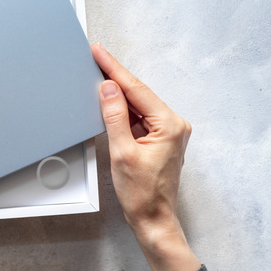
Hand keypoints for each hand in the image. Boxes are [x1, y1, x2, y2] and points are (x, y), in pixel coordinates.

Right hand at [91, 43, 200, 270]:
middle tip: (96, 57)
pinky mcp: (162, 138)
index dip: (114, 69)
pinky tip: (110, 101)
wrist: (153, 218)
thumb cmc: (141, 192)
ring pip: (139, 104)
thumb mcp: (122, 152)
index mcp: (169, 125)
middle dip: (116, 76)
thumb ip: (115, 116)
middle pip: (139, 93)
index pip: (136, 90)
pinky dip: (124, 109)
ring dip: (119, 93)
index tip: (100, 52)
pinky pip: (140, 116)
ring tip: (98, 75)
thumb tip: (108, 89)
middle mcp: (174, 124)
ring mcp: (169, 131)